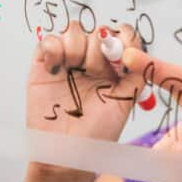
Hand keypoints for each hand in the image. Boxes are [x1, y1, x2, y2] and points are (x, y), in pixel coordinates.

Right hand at [25, 24, 141, 179]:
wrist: (68, 151)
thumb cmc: (98, 131)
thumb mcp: (126, 100)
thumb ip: (136, 73)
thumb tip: (138, 49)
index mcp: (114, 66)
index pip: (121, 35)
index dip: (123, 35)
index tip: (122, 49)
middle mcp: (92, 60)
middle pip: (97, 30)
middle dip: (99, 46)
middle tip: (96, 69)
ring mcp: (67, 61)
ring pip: (74, 30)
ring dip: (77, 45)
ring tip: (76, 69)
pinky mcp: (43, 66)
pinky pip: (48, 41)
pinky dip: (54, 47)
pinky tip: (58, 67)